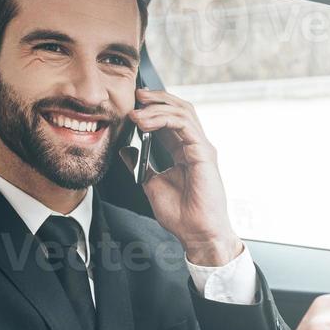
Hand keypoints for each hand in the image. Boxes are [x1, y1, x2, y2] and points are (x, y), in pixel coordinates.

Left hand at [128, 88, 240, 266]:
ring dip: (157, 107)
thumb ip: (141, 165)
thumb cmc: (182, 215)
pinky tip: (145, 122)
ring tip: (137, 111)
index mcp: (184, 151)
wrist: (197, 233)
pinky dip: (163, 119)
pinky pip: (184, 125)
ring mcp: (201, 148)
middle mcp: (195, 146)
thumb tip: (126, 151)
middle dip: (157, 98)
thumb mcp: (152, 184)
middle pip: (180, 109)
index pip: (170, 120)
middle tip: (136, 96)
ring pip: (182, 112)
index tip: (132, 105)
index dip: (152, 108)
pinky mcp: (203, 153)